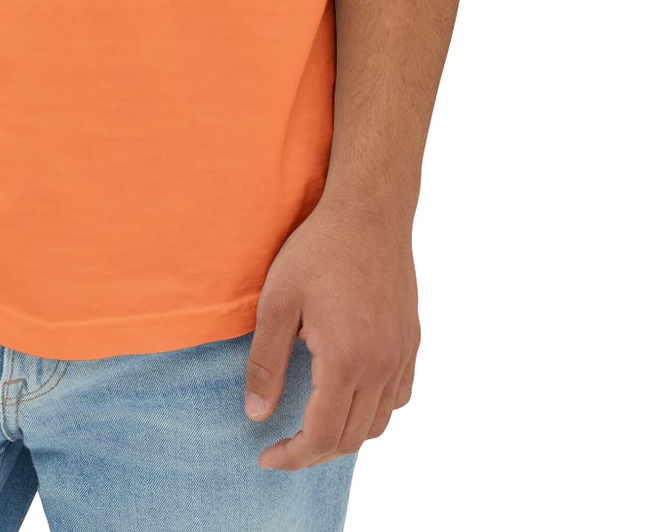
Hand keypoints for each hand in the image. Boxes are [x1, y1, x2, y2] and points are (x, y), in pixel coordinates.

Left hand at [243, 194, 418, 468]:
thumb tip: (257, 415)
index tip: (266, 457)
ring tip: (312, 426)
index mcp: (346, 361)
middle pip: (350, 438)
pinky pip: (398, 397)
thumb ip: (266, 362)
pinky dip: (374, 412)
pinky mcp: (410, 341)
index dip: (292, 456)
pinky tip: (349, 397)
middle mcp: (381, 367)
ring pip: (378, 424)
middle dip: (313, 452)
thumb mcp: (277, 301)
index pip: (321, 436)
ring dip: (344, 435)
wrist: (369, 211)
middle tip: (282, 445)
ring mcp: (401, 355)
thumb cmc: (318, 249)